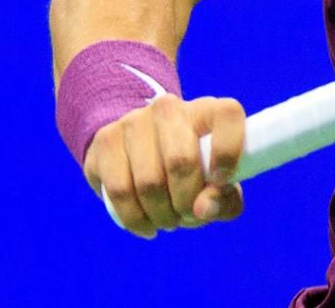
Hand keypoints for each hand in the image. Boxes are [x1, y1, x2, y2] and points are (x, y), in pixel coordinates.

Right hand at [83, 94, 245, 237]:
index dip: (228, 152)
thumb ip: (224, 199)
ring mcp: (135, 121)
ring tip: (168, 221)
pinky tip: (146, 226)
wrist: (141, 151)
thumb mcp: (218, 184)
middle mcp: (171, 108)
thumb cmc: (194, 171)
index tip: (222, 182)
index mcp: (209, 110)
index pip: (228, 114)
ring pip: (148, 181)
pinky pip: (119, 190)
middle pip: (181, 161)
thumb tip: (203, 209)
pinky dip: (135, 218)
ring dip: (161, 215)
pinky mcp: (106, 140)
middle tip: (188, 216)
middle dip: (187, 203)